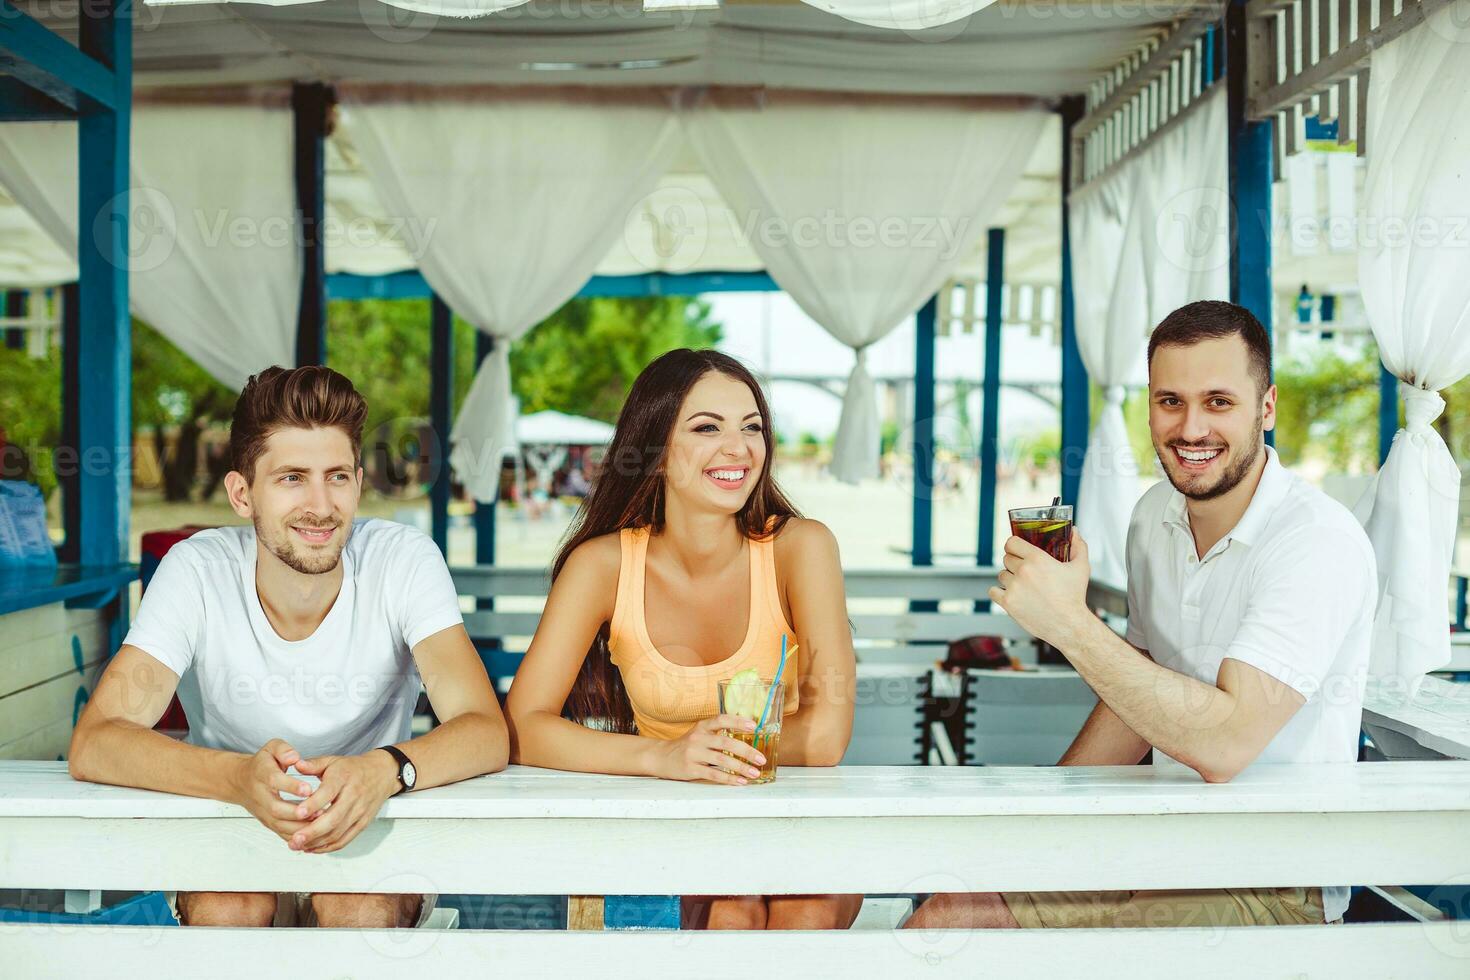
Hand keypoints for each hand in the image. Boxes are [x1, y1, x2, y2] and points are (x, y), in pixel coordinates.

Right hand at [230, 738, 312, 843]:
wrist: (241, 782)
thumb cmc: (262, 764)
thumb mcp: (271, 748)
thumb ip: (283, 749)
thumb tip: (294, 757)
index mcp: (261, 774)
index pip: (274, 780)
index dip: (291, 786)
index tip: (309, 789)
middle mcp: (260, 795)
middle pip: (275, 808)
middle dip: (295, 812)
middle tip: (317, 811)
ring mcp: (263, 811)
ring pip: (278, 824)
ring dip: (298, 827)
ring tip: (319, 822)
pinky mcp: (268, 822)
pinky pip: (280, 833)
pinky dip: (296, 836)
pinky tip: (313, 833)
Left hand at [287, 750, 399, 853]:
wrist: (383, 773)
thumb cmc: (355, 768)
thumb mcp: (333, 761)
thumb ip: (313, 764)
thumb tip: (295, 764)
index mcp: (343, 778)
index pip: (328, 793)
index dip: (312, 804)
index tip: (297, 813)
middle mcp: (353, 796)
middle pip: (333, 819)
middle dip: (312, 832)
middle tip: (295, 839)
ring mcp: (359, 811)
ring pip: (338, 833)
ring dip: (317, 843)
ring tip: (298, 846)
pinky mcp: (363, 823)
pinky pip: (345, 839)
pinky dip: (328, 847)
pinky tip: (313, 848)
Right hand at [646, 715, 765, 785]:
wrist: (660, 757)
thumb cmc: (686, 746)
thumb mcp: (699, 734)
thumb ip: (718, 734)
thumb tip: (747, 738)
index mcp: (702, 727)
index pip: (722, 719)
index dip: (738, 721)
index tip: (754, 726)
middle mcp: (698, 738)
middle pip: (726, 743)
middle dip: (746, 751)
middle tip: (761, 759)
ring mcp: (693, 753)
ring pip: (722, 760)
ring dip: (741, 767)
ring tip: (754, 773)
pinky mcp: (690, 769)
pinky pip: (713, 774)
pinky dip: (729, 778)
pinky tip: (740, 781)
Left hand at [988, 528, 1093, 648]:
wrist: (1070, 625)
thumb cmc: (1075, 596)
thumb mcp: (1081, 567)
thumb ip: (1078, 546)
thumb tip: (1074, 531)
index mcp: (1037, 559)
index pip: (1011, 542)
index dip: (1014, 545)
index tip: (1017, 550)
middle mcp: (1023, 571)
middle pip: (1007, 558)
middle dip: (1014, 562)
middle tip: (1025, 570)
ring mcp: (1014, 588)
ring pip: (1001, 575)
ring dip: (1009, 578)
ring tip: (1023, 585)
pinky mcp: (1008, 603)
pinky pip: (993, 591)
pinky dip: (999, 592)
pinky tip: (1010, 594)